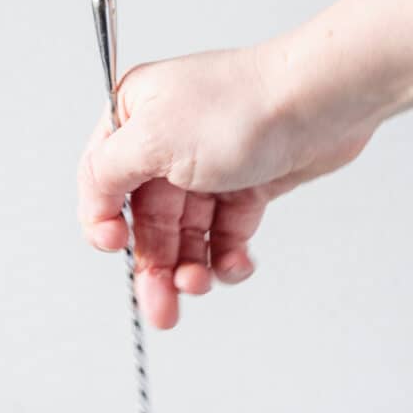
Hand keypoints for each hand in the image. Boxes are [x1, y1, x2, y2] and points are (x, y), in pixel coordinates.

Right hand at [77, 43, 375, 328]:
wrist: (320, 104)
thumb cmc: (243, 105)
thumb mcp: (151, 138)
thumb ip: (106, 174)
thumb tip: (92, 207)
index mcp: (133, 120)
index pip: (101, 184)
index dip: (104, 223)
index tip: (117, 247)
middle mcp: (164, 144)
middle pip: (146, 224)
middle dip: (154, 268)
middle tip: (160, 308)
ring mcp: (206, 168)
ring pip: (185, 237)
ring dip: (190, 269)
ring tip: (200, 285)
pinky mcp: (244, 187)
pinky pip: (224, 236)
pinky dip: (227, 257)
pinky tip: (235, 264)